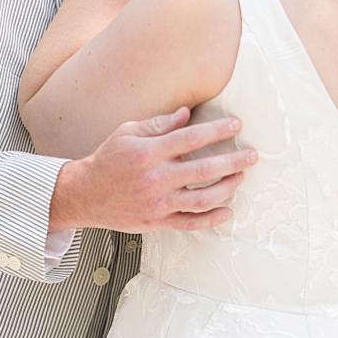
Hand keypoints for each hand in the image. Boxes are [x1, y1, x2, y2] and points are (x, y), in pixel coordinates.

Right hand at [48, 107, 254, 232]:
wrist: (85, 194)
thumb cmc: (107, 160)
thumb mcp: (127, 133)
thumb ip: (159, 125)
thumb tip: (187, 115)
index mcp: (148, 152)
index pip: (191, 139)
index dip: (217, 131)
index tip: (236, 126)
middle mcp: (155, 178)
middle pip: (204, 169)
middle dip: (234, 161)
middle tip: (252, 156)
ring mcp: (157, 203)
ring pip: (203, 199)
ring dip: (228, 188)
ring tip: (240, 177)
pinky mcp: (157, 222)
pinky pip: (190, 223)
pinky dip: (212, 219)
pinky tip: (227, 210)